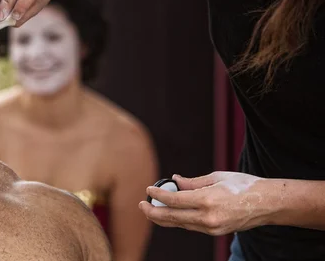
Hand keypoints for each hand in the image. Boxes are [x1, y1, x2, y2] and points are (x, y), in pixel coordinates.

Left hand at [139, 172, 269, 235]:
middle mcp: (208, 217)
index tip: (149, 190)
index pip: (174, 200)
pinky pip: (190, 226)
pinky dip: (178, 220)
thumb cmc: (243, 185)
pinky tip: (170, 213)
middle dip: (153, 212)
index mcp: (207, 200)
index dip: (158, 195)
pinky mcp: (215, 232)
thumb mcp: (216, 177)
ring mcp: (212, 228)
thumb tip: (174, 180)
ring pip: (180, 224)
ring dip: (163, 217)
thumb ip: (192, 182)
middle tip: (142, 204)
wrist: (267, 204)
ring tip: (151, 208)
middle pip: (172, 218)